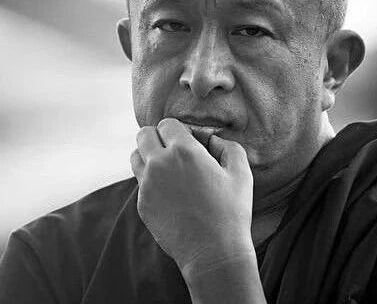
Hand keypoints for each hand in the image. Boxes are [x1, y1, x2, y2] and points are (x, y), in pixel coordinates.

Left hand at [130, 118, 255, 273]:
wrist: (213, 252)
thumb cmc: (231, 212)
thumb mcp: (241, 172)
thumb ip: (226, 145)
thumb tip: (211, 139)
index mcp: (184, 150)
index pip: (167, 124)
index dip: (179, 131)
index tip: (189, 143)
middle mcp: (159, 164)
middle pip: (144, 135)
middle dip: (158, 138)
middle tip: (174, 152)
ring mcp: (147, 185)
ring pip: (136, 157)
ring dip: (149, 157)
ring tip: (168, 170)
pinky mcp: (142, 204)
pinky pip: (140, 183)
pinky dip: (151, 182)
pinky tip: (171, 195)